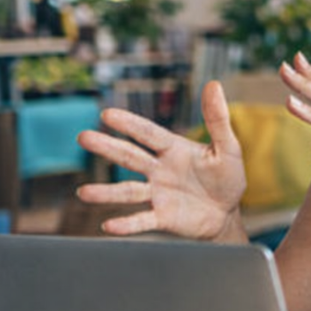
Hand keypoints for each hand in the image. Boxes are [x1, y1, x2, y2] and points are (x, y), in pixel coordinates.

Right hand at [76, 81, 247, 240]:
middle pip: (130, 157)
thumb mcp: (228, 148)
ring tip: (84, 192)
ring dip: (107, 193)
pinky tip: (109, 225)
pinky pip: (142, 221)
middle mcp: (160, 170)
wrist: (226, 213)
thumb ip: (218, 120)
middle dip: (108, 147)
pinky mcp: (163, 218)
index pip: (149, 134)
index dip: (130, 124)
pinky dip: (126, 224)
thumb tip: (214, 85)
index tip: (107, 114)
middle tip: (83, 137)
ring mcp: (158, 194)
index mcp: (173, 150)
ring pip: (128, 192)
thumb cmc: (226, 177)